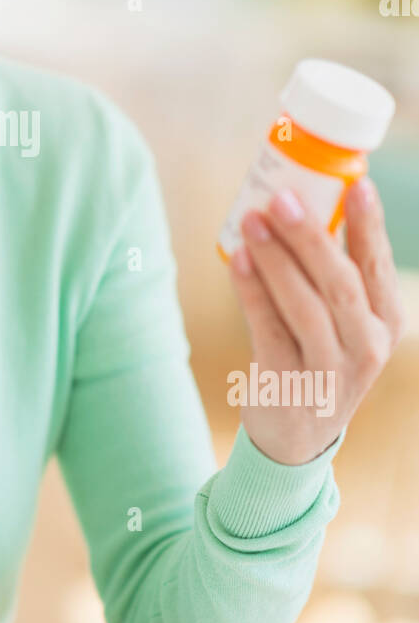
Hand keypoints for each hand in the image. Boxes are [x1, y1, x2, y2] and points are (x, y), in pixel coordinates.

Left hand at [229, 179, 404, 464]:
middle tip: (282, 197)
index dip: (369, 224)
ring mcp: (328, 370)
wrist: (296, 438)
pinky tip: (236, 259)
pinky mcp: (287, 384)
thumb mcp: (343, 323)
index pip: (378, 267)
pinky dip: (252, 291)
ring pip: (304, 306)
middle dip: (311, 236)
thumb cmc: (317, 357)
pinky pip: (268, 329)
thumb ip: (330, 274)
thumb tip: (299, 201)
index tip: (357, 183)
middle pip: (340, 283)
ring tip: (252, 219)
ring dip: (276, 258)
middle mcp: (366, 347)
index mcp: (386, 322)